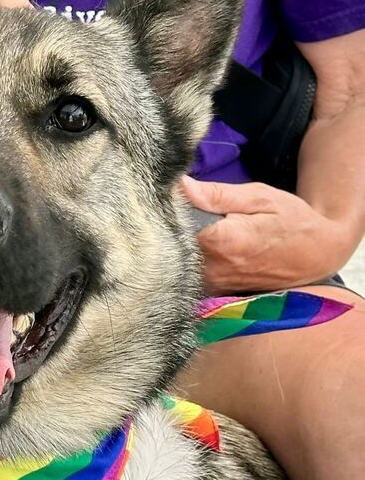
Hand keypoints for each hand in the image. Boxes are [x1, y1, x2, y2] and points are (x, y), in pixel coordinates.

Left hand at [181, 175, 352, 292]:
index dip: (164, 212)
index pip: (173, 226)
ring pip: (174, 265)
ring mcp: (213, 285)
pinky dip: (183, 263)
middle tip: (172, 212)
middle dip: (166, 230)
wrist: (316, 254)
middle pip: (169, 249)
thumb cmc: (291, 221)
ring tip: (187, 229)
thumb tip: (180, 186)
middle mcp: (214, 269)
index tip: (163, 200)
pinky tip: (194, 248)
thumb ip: (216, 194)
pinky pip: (187, 277)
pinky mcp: (214, 293)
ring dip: (173, 248)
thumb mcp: (258, 197)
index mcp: (222, 242)